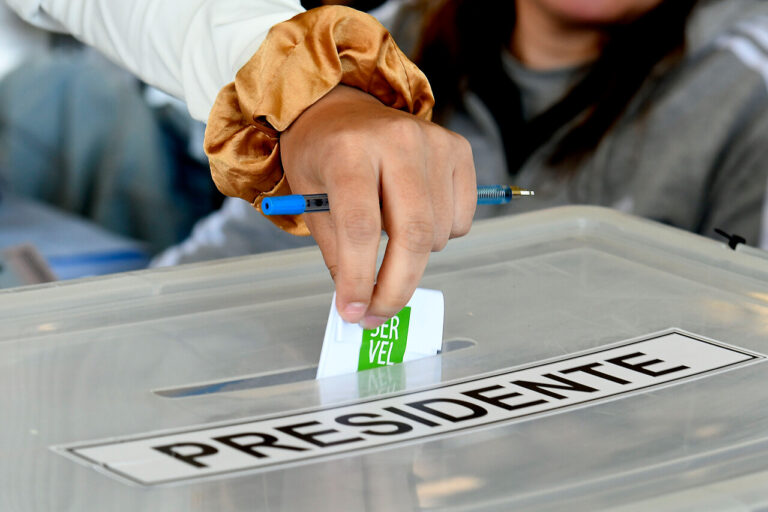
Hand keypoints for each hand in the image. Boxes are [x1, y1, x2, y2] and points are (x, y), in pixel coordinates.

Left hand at [280, 85, 475, 327]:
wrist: (341, 110)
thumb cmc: (322, 157)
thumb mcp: (311, 202)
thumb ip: (337, 252)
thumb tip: (360, 303)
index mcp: (348, 150)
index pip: (361, 226)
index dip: (360, 278)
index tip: (354, 312)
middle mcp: (397, 140)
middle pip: (412, 233)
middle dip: (397, 286)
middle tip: (379, 313)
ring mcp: (434, 141)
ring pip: (438, 233)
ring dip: (415, 257)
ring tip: (389, 236)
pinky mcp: (459, 149)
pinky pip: (461, 219)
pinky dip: (439, 235)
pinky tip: (414, 215)